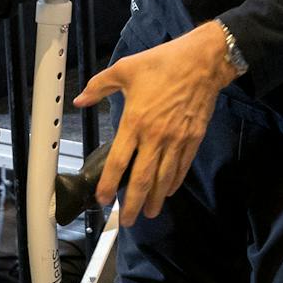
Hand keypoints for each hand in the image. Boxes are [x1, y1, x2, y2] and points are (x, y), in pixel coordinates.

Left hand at [77, 22, 234, 224]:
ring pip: (163, 178)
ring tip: (147, 213)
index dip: (109, 184)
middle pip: (142, 179)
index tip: (103, 198)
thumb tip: (80, 99)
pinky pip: (181, 167)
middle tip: (127, 220)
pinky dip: (173, 183)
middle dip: (132, 203)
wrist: (202, 62)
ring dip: (154, 199)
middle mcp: (155, 136)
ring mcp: (176, 140)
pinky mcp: (192, 139)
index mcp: (135, 121)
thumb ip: (99, 86)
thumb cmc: (163, 63)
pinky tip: (166, 192)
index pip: (119, 161)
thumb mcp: (124, 69)